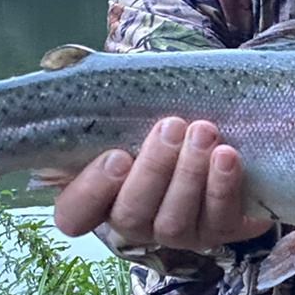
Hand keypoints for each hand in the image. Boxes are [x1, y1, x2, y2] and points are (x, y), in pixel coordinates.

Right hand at [53, 117, 272, 249]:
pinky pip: (219, 220)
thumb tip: (67, 61)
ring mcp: (176, 234)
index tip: (116, 155)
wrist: (219, 134)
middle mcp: (133, 223)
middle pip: (130, 215)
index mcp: (99, 197)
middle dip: (152, 170)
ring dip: (188, 174)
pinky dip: (222, 187)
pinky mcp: (218, 232)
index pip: (74, 215)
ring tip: (203, 132)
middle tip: (171, 126)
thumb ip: (101, 98)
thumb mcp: (129, 109)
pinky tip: (227, 156)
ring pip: (173, 223)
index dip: (91, 191)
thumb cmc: (161, 120)